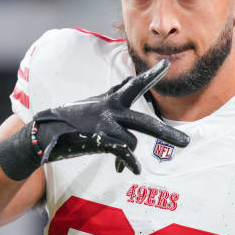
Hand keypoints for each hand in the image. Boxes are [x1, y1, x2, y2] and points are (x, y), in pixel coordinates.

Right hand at [32, 59, 188, 173]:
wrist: (47, 132)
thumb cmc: (73, 117)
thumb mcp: (96, 102)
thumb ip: (115, 92)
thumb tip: (130, 79)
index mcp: (112, 100)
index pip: (136, 85)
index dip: (152, 75)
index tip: (166, 64)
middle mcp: (111, 110)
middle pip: (146, 123)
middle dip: (167, 133)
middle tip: (187, 142)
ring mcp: (106, 125)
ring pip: (132, 142)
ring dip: (130, 154)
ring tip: (126, 163)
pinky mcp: (100, 140)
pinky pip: (123, 154)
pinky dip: (129, 163)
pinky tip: (131, 170)